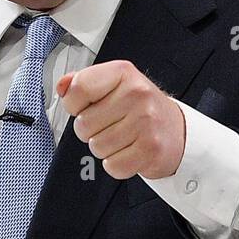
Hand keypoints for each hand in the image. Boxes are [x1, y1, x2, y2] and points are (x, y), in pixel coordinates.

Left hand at [56, 60, 185, 179]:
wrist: (176, 130)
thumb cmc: (140, 108)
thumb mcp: (113, 86)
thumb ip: (82, 83)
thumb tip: (62, 86)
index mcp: (122, 73)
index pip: (78, 89)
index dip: (73, 104)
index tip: (85, 106)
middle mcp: (136, 94)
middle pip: (83, 124)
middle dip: (91, 131)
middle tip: (111, 125)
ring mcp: (146, 121)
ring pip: (96, 147)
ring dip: (105, 148)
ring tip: (122, 138)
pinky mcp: (151, 148)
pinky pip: (113, 166)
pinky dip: (117, 164)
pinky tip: (129, 151)